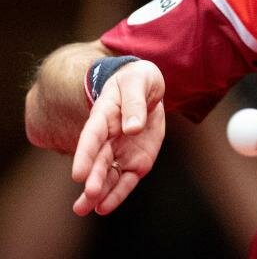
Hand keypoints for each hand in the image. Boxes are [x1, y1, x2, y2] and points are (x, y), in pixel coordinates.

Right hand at [71, 60, 165, 215]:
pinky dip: (117, 193)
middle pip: (98, 161)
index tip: (77, 174)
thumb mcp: (138, 82)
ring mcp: (121, 151)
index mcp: (104, 116)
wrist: (147, 86)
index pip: (92, 136)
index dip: (84, 155)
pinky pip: (126, 179)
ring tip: (87, 208)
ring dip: (99, 192)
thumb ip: (135, 104)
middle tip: (88, 197)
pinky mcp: (137, 160)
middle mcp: (108, 138)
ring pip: (108, 174)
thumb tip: (133, 128)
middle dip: (93, 179)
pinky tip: (104, 207)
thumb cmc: (137, 80)